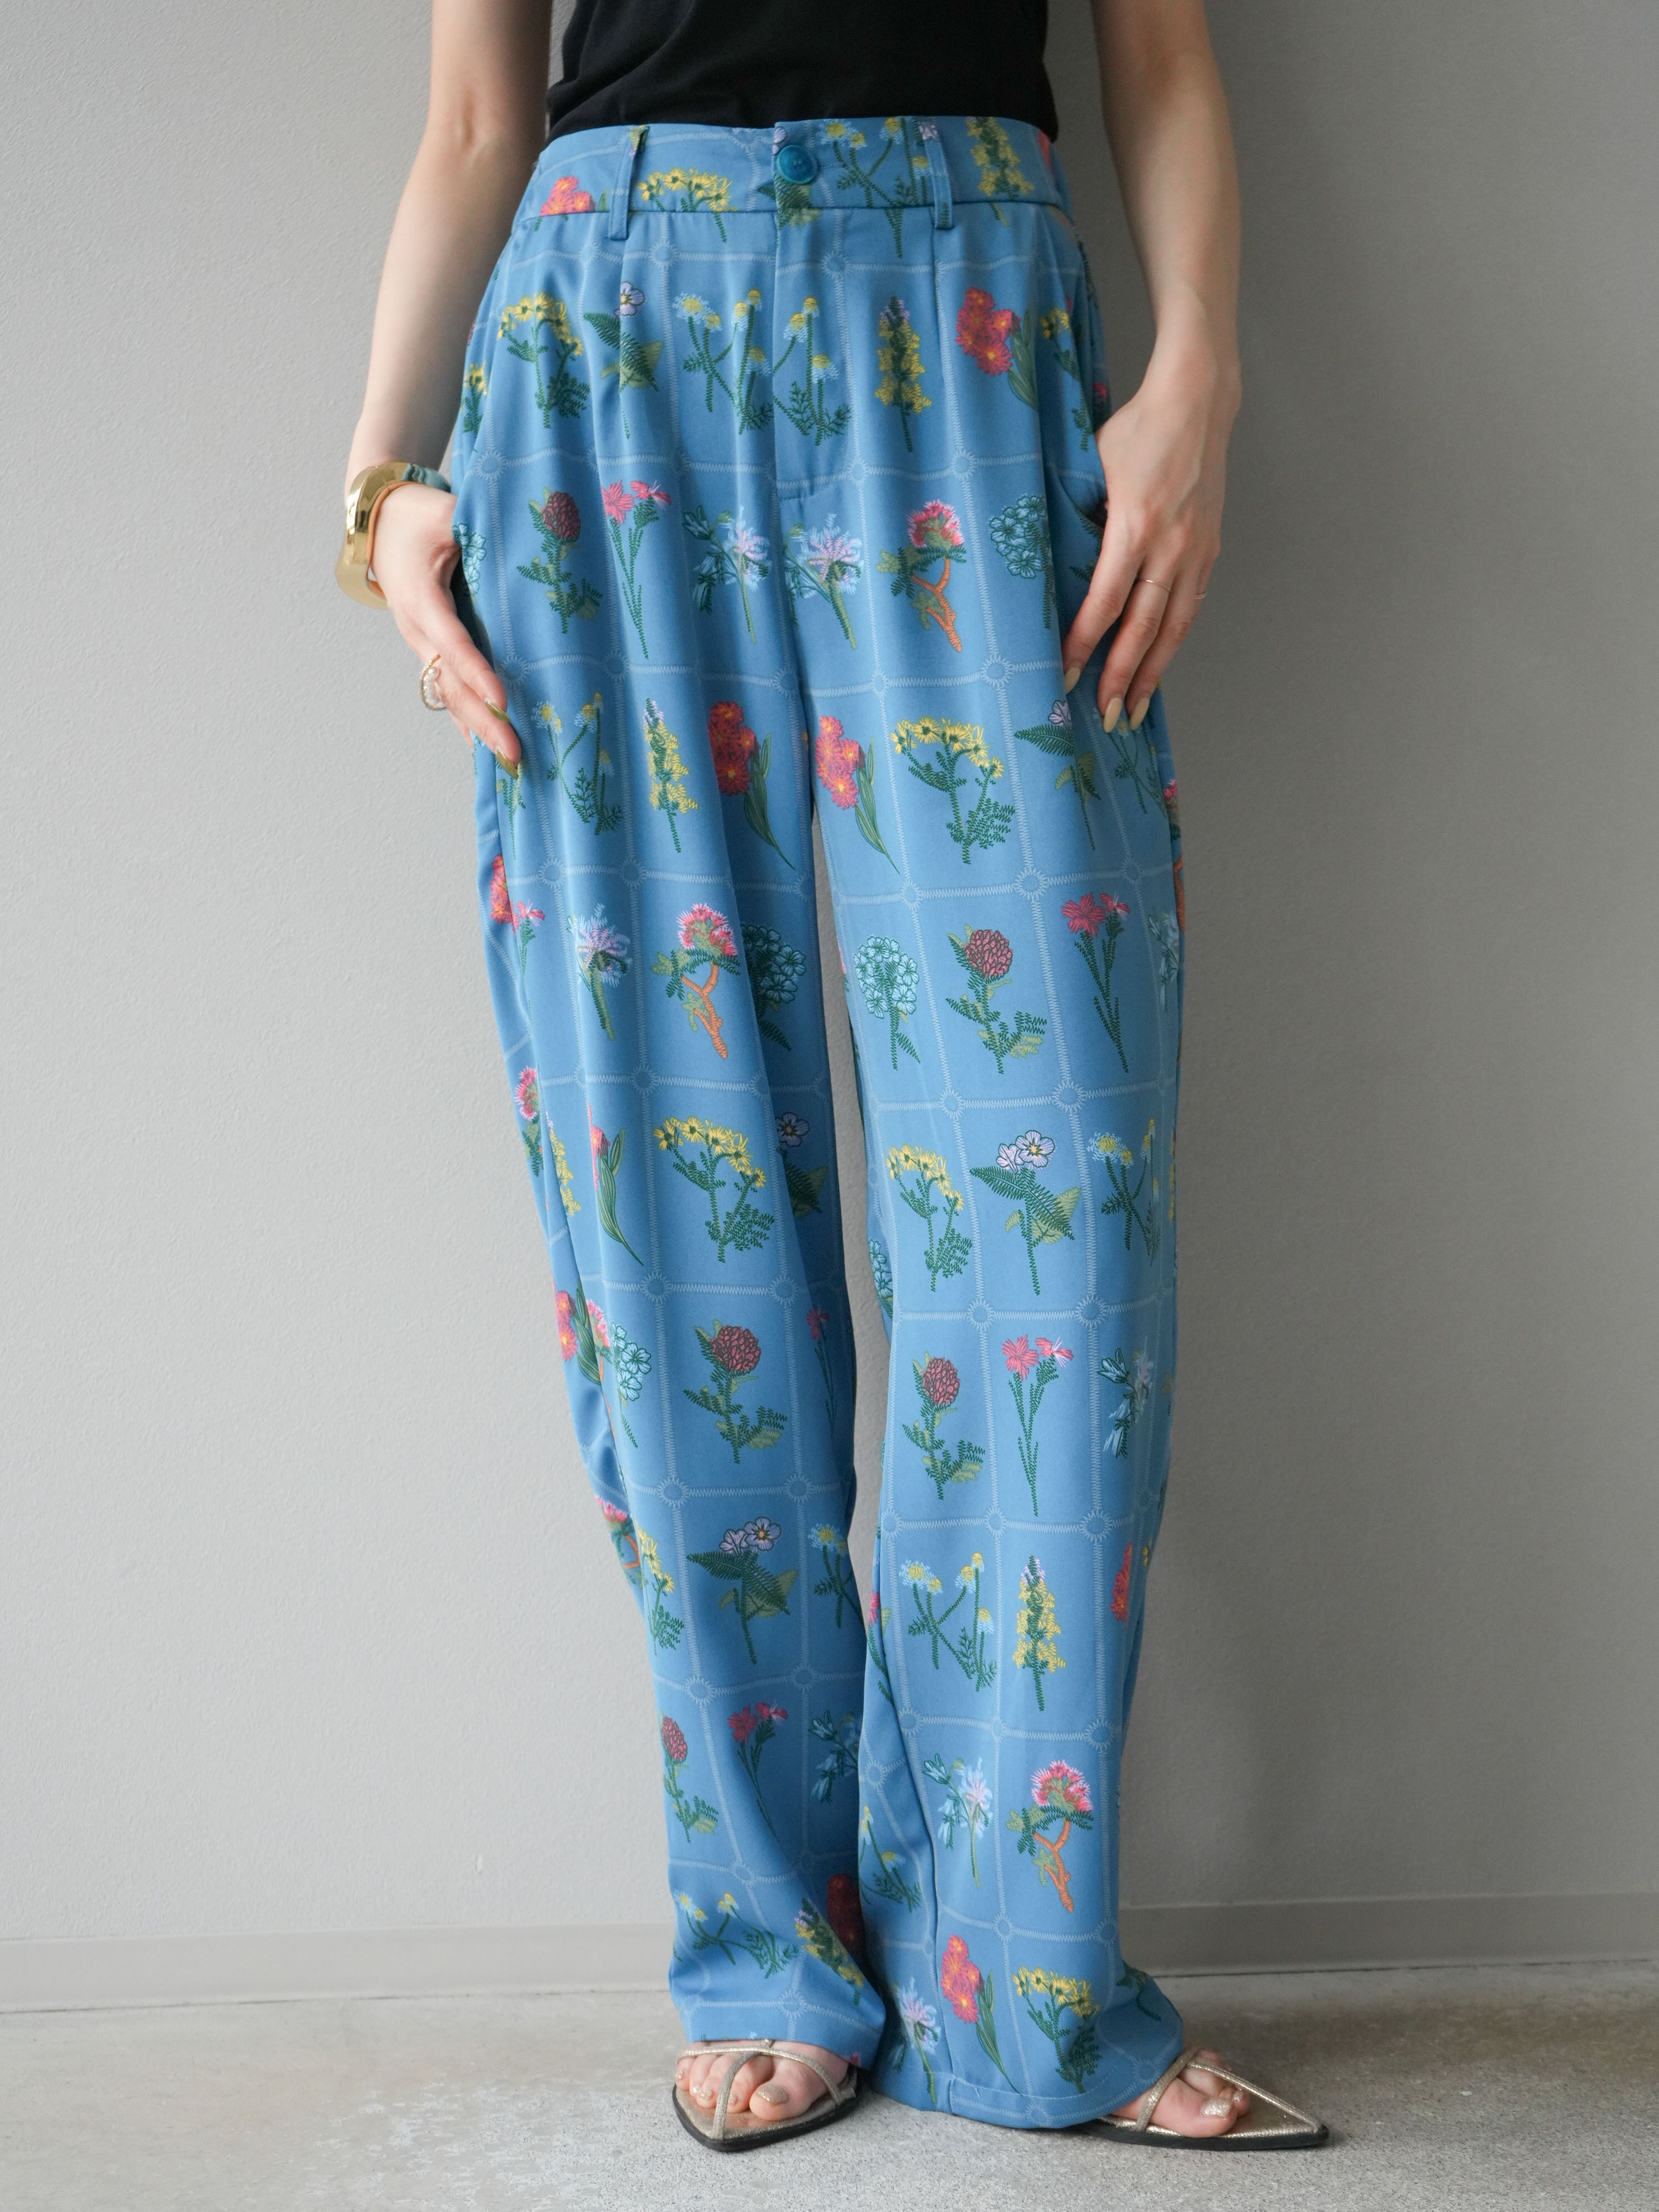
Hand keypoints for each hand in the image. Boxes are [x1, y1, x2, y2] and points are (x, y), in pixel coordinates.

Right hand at [368, 482, 521, 770]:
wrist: (381, 523)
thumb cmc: (418, 516)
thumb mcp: (448, 514)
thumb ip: (481, 530)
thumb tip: (532, 540)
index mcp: (421, 597)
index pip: (452, 642)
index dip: (477, 672)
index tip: (503, 698)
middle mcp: (417, 630)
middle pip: (451, 684)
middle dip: (484, 720)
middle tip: (515, 753)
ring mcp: (421, 645)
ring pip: (448, 696)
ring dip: (478, 730)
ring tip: (509, 765)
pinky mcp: (430, 651)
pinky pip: (449, 692)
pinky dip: (469, 721)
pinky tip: (489, 751)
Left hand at [1060, 332, 1237, 731]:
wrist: (1198, 401)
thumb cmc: (1136, 430)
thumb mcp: (1093, 467)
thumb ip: (1078, 517)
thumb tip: (1054, 564)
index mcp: (1135, 527)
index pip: (1105, 603)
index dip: (1084, 646)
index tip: (1065, 678)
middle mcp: (1171, 547)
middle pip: (1144, 628)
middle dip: (1122, 679)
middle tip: (1104, 719)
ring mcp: (1196, 550)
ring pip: (1174, 627)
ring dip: (1153, 673)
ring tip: (1134, 710)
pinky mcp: (1210, 548)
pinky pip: (1190, 605)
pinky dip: (1174, 639)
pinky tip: (1159, 662)